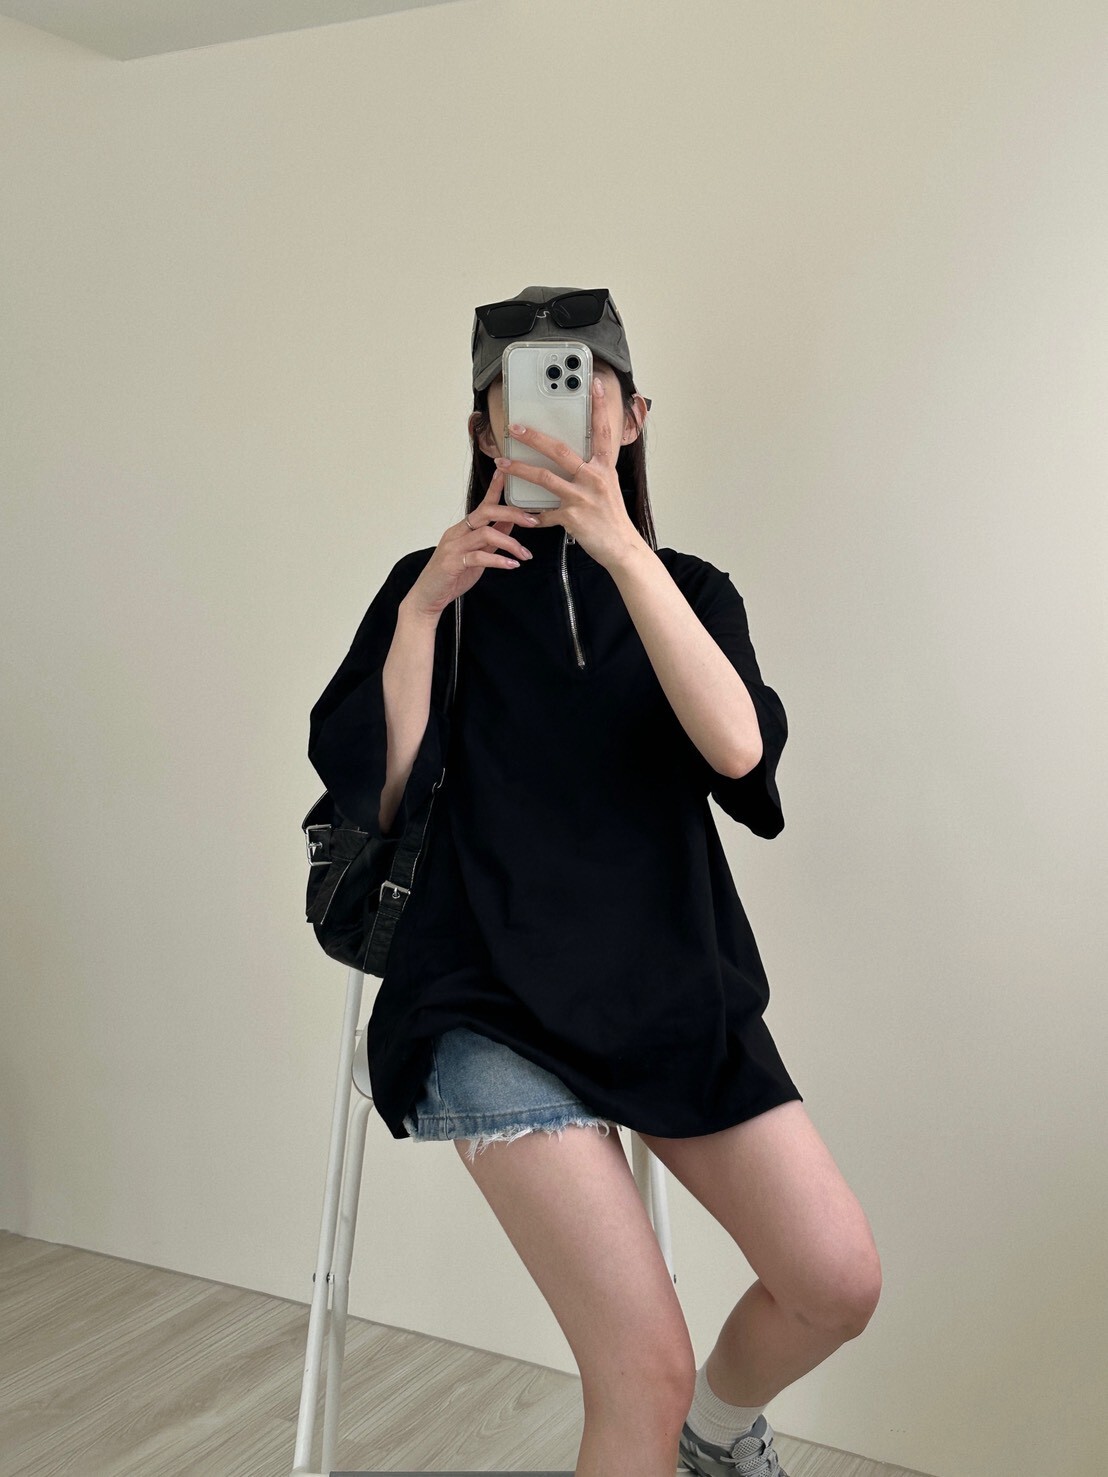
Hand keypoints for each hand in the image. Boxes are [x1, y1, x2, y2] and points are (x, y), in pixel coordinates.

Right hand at [404, 465, 539, 618]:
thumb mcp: (477, 554)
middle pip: (486, 512)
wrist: (427, 597)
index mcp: (463, 529)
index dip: (495, 488)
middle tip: (533, 521)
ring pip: (485, 534)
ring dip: (510, 543)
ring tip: (524, 555)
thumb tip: (510, 523)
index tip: (508, 474)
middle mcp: (457, 533)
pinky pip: (479, 557)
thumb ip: (492, 539)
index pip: (483, 504)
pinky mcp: (452, 563)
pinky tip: (511, 565)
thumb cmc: (450, 576)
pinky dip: (498, 560)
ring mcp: (453, 547)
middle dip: (513, 514)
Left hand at [493, 377, 644, 571]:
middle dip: (533, 437)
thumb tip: (576, 458)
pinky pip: (544, 513)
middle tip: (515, 428)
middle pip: (559, 450)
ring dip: (519, 469)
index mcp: (604, 468)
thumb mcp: (608, 486)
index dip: (598, 406)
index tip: (594, 384)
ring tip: (502, 463)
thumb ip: (593, 470)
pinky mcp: (571, 517)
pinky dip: (532, 514)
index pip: (602, 431)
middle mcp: (594, 478)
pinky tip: (522, 513)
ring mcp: (582, 498)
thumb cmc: (613, 518)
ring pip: (544, 478)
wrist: (621, 547)